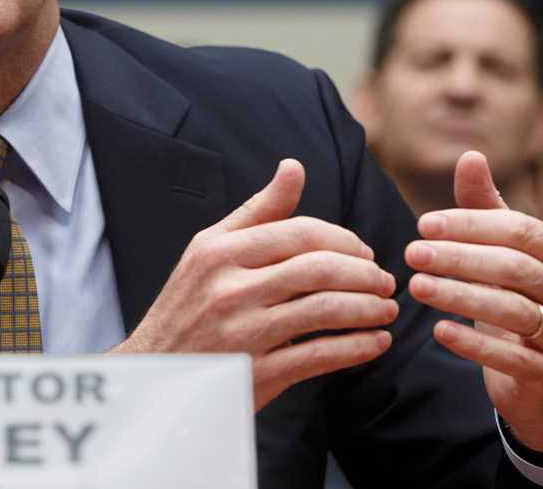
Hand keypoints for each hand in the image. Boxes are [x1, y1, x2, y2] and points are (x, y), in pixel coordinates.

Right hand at [116, 159, 398, 411]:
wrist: (156, 375)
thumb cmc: (188, 307)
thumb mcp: (210, 251)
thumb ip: (258, 212)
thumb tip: (294, 167)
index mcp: (219, 251)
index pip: (301, 232)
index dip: (345, 241)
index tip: (365, 253)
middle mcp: (228, 288)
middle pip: (319, 268)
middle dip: (365, 273)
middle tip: (385, 280)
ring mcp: (242, 332)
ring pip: (325, 309)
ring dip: (369, 309)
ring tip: (386, 310)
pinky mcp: (256, 373)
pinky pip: (320, 356)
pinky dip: (358, 348)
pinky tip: (375, 343)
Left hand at [405, 151, 542, 451]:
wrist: (538, 369)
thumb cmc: (514, 294)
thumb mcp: (502, 250)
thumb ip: (484, 207)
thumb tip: (470, 155)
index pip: (519, 230)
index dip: (471, 225)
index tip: (423, 224)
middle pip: (514, 268)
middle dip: (459, 258)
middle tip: (412, 253)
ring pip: (513, 311)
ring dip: (460, 297)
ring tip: (416, 287)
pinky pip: (510, 357)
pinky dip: (472, 344)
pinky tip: (438, 330)